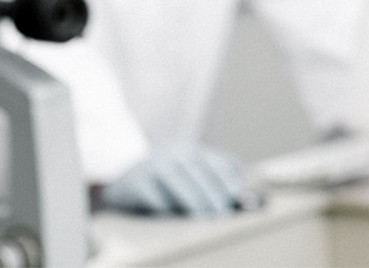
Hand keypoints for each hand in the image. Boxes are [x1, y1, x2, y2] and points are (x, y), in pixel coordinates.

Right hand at [99, 142, 255, 216]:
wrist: (124, 180)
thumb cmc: (167, 182)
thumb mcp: (190, 173)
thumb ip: (215, 180)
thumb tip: (244, 198)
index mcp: (193, 150)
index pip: (217, 162)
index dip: (229, 180)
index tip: (236, 196)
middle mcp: (175, 153)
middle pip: (199, 173)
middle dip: (213, 195)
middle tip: (223, 214)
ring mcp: (154, 165)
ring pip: (178, 182)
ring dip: (194, 201)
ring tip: (205, 218)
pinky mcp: (137, 182)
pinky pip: (155, 196)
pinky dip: (166, 208)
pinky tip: (174, 217)